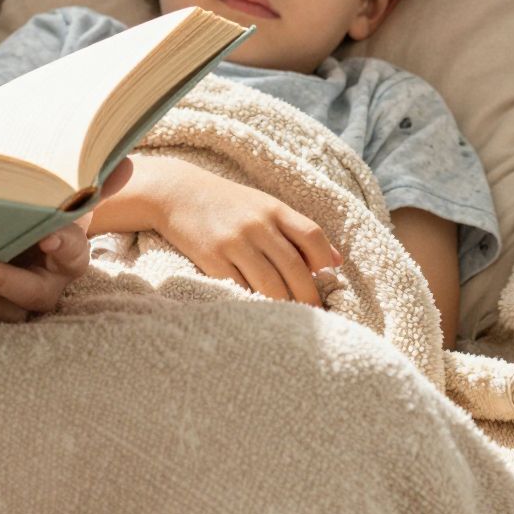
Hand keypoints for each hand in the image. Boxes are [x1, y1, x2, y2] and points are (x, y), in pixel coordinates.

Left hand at [0, 157, 133, 325]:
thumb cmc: (26, 205)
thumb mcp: (51, 189)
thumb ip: (86, 177)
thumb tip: (125, 161)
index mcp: (67, 260)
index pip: (72, 255)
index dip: (62, 247)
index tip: (48, 237)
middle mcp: (38, 291)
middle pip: (22, 297)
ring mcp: (1, 310)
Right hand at [131, 152, 339, 306]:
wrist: (177, 193)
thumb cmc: (227, 203)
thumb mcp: (264, 205)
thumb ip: (297, 231)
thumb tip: (336, 262)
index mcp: (274, 209)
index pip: (312, 236)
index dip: (325, 262)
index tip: (328, 282)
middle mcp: (257, 225)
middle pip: (294, 267)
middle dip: (309, 297)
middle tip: (315, 316)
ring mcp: (234, 242)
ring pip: (270, 284)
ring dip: (284, 306)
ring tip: (291, 320)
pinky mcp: (212, 259)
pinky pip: (240, 288)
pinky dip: (253, 302)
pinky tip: (259, 311)